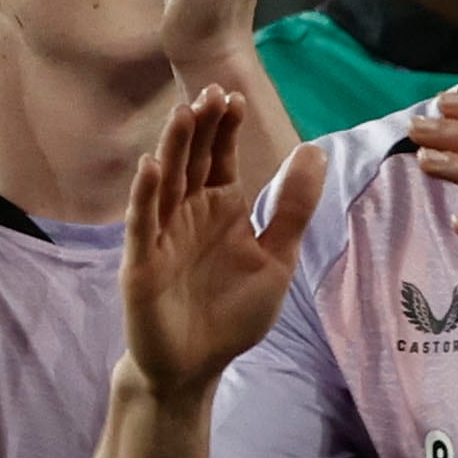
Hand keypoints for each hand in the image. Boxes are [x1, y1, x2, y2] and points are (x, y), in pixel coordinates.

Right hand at [123, 86, 323, 402]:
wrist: (195, 366)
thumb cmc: (232, 313)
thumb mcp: (275, 258)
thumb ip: (291, 208)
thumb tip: (315, 150)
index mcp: (220, 208)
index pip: (221, 157)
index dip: (226, 128)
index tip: (234, 96)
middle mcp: (187, 213)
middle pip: (192, 160)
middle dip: (201, 127)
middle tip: (211, 91)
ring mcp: (162, 235)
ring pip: (166, 183)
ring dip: (172, 148)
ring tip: (183, 114)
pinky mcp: (142, 262)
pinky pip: (143, 223)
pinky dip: (145, 195)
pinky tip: (150, 167)